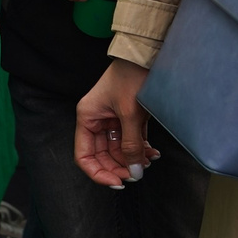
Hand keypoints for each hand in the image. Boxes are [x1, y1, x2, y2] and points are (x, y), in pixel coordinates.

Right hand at [75, 61, 155, 187]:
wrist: (149, 55)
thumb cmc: (133, 76)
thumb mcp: (130, 114)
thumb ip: (131, 146)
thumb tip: (134, 172)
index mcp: (87, 117)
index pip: (84, 156)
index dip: (98, 173)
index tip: (117, 182)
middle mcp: (97, 120)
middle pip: (103, 155)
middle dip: (120, 167)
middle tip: (137, 174)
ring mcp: (113, 119)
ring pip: (119, 150)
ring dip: (133, 159)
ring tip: (149, 161)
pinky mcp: (128, 117)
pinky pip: (131, 140)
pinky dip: (141, 148)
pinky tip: (153, 153)